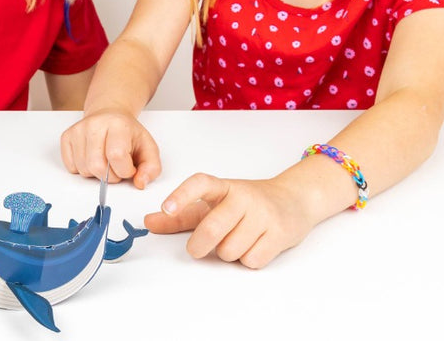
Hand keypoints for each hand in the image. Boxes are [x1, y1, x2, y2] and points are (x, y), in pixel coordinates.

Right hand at [60, 111, 160, 188]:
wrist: (109, 116)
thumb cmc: (128, 134)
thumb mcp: (148, 148)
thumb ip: (151, 168)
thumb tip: (140, 183)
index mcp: (118, 124)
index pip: (116, 156)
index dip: (125, 171)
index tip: (129, 168)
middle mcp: (95, 124)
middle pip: (96, 166)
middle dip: (110, 177)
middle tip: (116, 168)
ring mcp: (78, 130)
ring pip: (83, 169)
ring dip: (96, 174)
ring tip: (105, 162)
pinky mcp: (67, 136)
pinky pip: (71, 167)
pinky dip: (82, 169)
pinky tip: (92, 159)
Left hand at [144, 173, 314, 268]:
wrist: (294, 199)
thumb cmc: (247, 203)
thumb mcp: (214, 203)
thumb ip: (182, 214)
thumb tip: (149, 222)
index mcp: (223, 187)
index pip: (201, 184)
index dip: (181, 196)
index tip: (166, 209)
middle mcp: (243, 197)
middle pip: (211, 228)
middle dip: (199, 246)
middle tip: (197, 249)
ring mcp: (263, 214)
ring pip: (230, 250)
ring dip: (228, 253)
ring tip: (238, 240)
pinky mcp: (279, 233)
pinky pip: (251, 260)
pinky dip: (248, 260)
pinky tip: (255, 245)